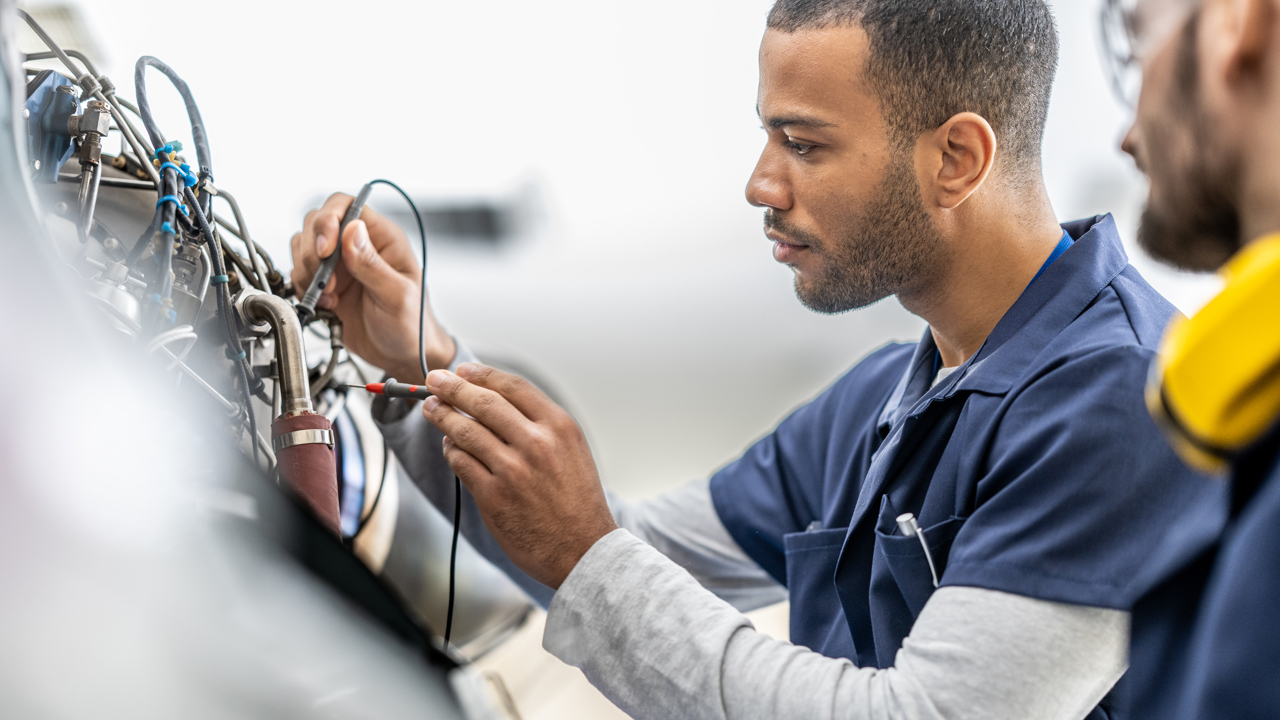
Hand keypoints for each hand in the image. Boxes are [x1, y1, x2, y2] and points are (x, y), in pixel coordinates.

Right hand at [290, 192, 454, 382]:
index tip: (325, 250)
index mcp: (382, 238)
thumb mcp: (396, 296)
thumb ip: (372, 264)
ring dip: (307, 272)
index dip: (328, 221)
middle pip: (317, 222)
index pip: (346, 206)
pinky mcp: (327, 283)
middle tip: (326, 281)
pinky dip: (304, 288)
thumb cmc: (411, 325)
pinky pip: (301, 273)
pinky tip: (325, 304)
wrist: (400, 356)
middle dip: (312, 252)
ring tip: (329, 296)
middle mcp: (358, 245)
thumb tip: (353, 230)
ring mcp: (340, 264)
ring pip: (304, 247)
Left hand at [421, 363, 617, 588]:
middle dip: (452, 388)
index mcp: (559, 426)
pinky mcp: (493, 496)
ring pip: (465, 431)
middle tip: (434, 380)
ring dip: (442, 416)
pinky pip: (461, 463)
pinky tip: (448, 446)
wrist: (583, 548)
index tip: (462, 370)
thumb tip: (496, 401)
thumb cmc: (577, 500)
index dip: (482, 375)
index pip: (512, 387)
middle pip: (483, 403)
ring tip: (431, 408)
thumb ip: (540, 425)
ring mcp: (513, 470)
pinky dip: (451, 450)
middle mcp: (536, 443)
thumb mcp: (572, 450)